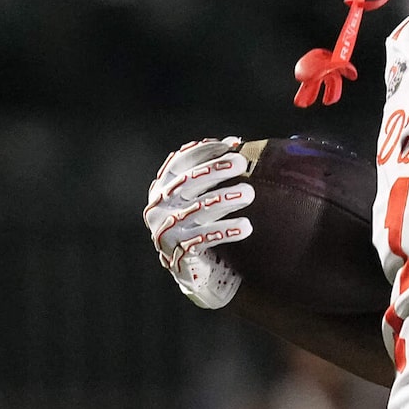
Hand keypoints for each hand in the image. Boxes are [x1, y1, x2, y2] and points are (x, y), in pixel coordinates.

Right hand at [144, 137, 251, 309]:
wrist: (189, 267)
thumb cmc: (199, 224)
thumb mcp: (200, 196)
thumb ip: (210, 171)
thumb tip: (234, 141)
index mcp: (161, 188)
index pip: (180, 162)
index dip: (205, 151)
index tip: (232, 144)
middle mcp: (158, 206)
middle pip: (188, 182)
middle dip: (215, 170)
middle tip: (242, 163)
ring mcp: (166, 229)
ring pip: (199, 209)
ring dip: (226, 199)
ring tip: (250, 194)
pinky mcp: (179, 251)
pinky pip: (205, 238)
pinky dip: (226, 230)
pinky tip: (246, 226)